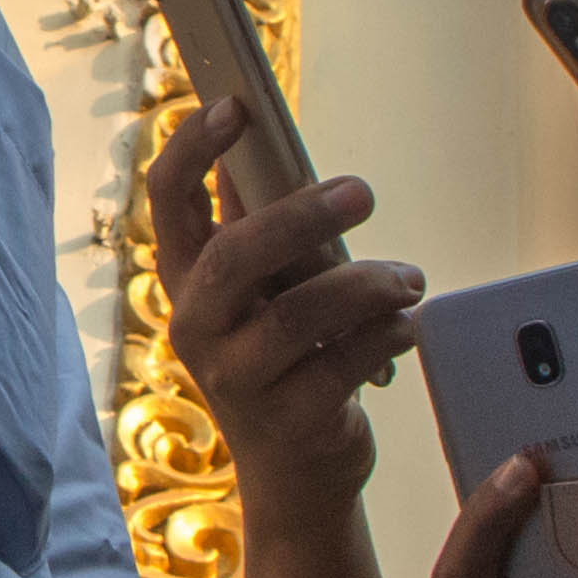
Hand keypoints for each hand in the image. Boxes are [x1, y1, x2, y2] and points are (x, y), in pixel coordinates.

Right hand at [147, 98, 426, 510]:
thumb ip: (269, 226)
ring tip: (410, 279)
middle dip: (299, 216)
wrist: (298, 472)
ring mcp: (236, 380)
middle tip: (361, 192)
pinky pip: (343, 362)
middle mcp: (198, 327)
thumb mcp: (269, 290)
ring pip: (297, 314)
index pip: (167, 202)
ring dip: (367, 285)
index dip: (191, 149)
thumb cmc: (289, 359)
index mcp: (188, 281)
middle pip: (233, 256)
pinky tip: (407, 326)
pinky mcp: (287, 422)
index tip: (233, 105)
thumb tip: (274, 140)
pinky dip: (386, 335)